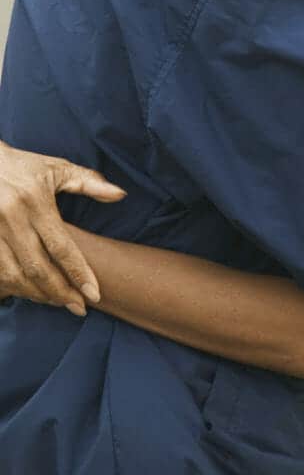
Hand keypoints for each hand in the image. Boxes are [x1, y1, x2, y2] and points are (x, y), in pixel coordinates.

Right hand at [0, 140, 124, 314]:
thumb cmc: (25, 166)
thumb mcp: (57, 169)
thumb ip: (88, 183)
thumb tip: (120, 194)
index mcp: (35, 201)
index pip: (62, 247)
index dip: (79, 273)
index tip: (95, 294)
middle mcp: (11, 217)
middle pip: (39, 268)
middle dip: (61, 293)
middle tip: (79, 308)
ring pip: (15, 275)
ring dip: (38, 294)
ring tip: (59, 302)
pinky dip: (16, 286)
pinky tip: (32, 292)